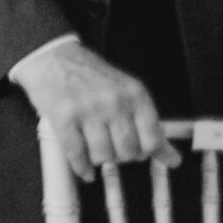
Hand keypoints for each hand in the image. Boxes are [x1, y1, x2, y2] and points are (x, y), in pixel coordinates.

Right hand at [11, 40, 178, 184]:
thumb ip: (150, 126)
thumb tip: (172, 158)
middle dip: (120, 155)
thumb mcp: (127, 92)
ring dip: (99, 158)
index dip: (144, 150)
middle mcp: (114, 102)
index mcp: (134, 94)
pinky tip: (83, 166)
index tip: (136, 149)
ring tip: (94, 149)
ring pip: (103, 156)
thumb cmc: (88, 75)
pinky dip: (81, 166)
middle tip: (112, 146)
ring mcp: (88, 110)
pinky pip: (77, 154)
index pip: (152, 140)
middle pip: (128, 152)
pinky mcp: (63, 117)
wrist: (50, 56)